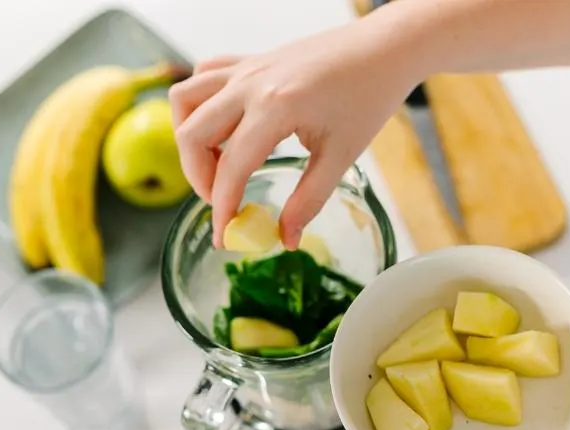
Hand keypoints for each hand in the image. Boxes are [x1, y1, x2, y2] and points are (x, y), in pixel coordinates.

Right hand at [168, 18, 419, 248]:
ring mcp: (246, 68)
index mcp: (275, 107)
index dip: (221, 208)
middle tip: (222, 203)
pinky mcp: (249, 61)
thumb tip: (285, 238)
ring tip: (216, 166)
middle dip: (198, 178)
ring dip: (190, 138)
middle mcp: (250, 83)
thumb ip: (309, 200)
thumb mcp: (342, 156)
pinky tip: (222, 128)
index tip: (223, 238)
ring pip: (186, 99)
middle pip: (192, 134)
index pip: (231, 167)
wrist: (383, 49)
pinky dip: (198, 104)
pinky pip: (203, 77)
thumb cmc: (369, 96)